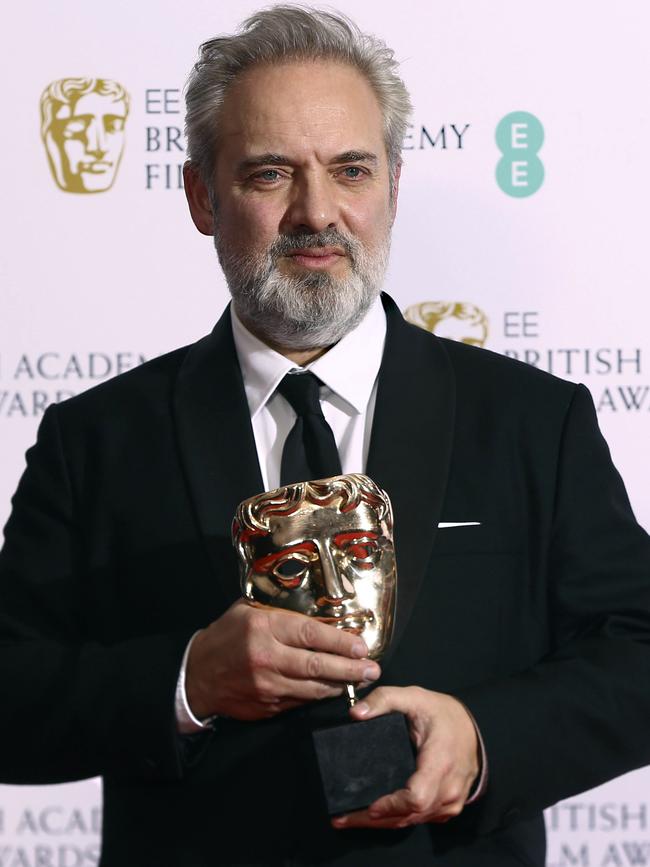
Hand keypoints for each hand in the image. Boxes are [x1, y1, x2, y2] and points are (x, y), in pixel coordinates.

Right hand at [185, 600, 380, 720]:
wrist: (196, 675)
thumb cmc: (226, 636)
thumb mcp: (248, 612)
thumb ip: (281, 613)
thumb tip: (319, 614)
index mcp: (263, 628)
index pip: (311, 634)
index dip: (341, 641)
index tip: (362, 646)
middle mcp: (267, 658)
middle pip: (318, 665)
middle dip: (351, 668)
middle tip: (373, 669)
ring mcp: (267, 686)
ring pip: (314, 688)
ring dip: (341, 684)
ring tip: (361, 679)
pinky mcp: (267, 706)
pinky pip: (301, 701)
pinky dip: (320, 695)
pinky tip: (333, 689)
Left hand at [332, 686, 478, 828]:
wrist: (470, 726)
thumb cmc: (442, 713)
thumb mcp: (413, 696)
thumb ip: (384, 699)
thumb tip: (356, 713)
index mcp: (441, 761)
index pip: (418, 797)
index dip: (392, 805)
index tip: (370, 805)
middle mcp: (449, 788)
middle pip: (410, 816)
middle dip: (374, 820)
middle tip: (341, 818)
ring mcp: (451, 801)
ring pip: (413, 821)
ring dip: (381, 824)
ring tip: (349, 818)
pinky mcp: (447, 807)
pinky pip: (420, 820)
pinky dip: (396, 820)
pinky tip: (373, 818)